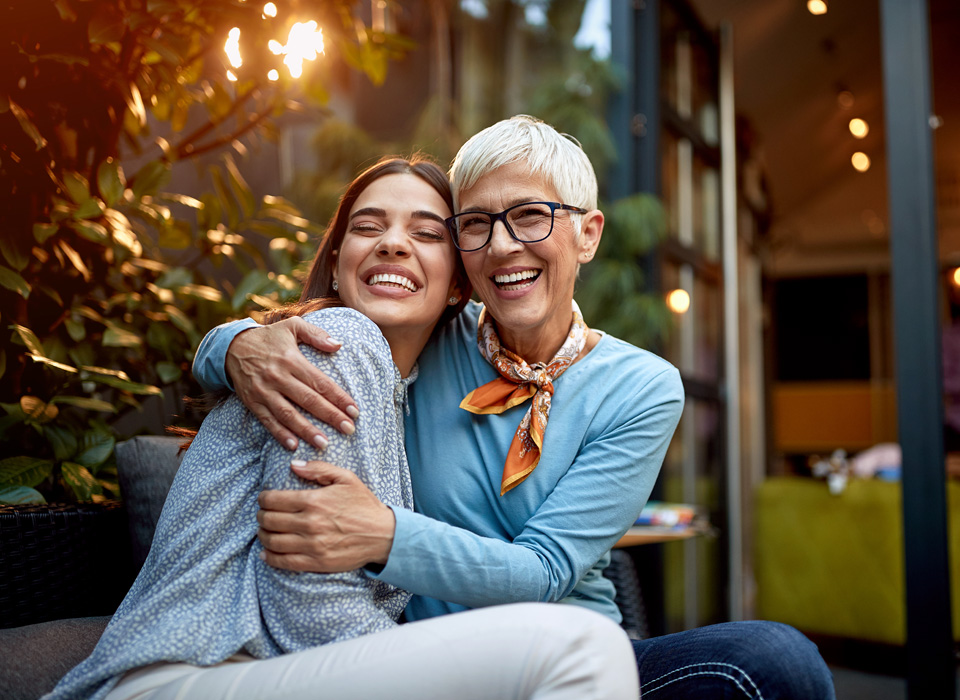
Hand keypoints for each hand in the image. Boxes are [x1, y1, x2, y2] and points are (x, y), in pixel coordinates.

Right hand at [225, 317, 358, 449]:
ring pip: (288, 414)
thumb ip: (317, 334)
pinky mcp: (252, 402)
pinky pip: (267, 420)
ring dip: (306, 430)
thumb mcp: (292, 326)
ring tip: (324, 443)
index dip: (339, 397)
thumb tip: (339, 345)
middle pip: (308, 400)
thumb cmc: (269, 337)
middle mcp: (278, 377)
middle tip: (349, 429)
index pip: (320, 382)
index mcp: (292, 359)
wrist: (231, 346)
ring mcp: (264, 391)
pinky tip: (293, 445)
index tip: (354, 410)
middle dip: (330, 416)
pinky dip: (280, 434)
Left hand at [257, 460, 395, 572]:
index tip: (264, 499)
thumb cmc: (364, 505)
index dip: (263, 498)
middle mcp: (310, 523)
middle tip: (263, 514)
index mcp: (314, 500)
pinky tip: (266, 553)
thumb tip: (293, 465)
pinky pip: (283, 562)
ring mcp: (312, 545)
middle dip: (261, 516)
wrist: (383, 535)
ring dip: (263, 535)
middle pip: (269, 521)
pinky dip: (269, 558)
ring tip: (265, 531)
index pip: (273, 500)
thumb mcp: (346, 478)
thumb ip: (319, 469)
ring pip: (272, 541)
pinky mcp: (316, 562)